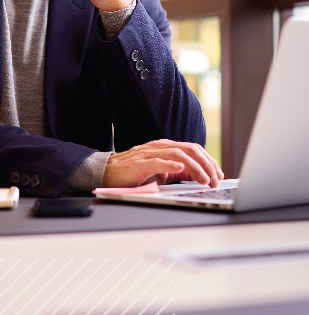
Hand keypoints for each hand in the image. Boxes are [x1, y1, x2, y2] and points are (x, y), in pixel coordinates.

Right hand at [102, 139, 223, 187]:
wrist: (108, 172)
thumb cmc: (135, 172)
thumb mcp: (161, 171)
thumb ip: (178, 171)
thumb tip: (199, 174)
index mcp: (166, 147)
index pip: (193, 149)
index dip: (208, 161)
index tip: (219, 175)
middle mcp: (160, 147)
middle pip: (189, 149)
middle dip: (206, 164)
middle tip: (215, 180)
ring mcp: (149, 153)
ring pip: (178, 154)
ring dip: (194, 167)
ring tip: (204, 179)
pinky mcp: (139, 163)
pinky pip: (157, 161)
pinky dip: (170, 165)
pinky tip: (181, 170)